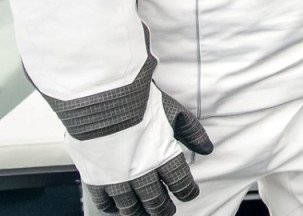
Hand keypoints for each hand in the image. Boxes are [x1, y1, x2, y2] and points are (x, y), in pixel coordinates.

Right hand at [59, 81, 213, 215]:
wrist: (102, 99)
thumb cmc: (139, 102)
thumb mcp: (174, 112)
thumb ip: (192, 133)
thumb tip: (207, 149)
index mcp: (163, 157)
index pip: (180, 184)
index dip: (187, 192)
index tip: (189, 194)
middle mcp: (141, 173)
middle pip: (155, 202)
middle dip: (164, 209)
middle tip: (167, 212)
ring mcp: (116, 178)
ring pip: (130, 207)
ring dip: (140, 212)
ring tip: (145, 213)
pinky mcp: (95, 177)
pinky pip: (104, 201)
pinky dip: (112, 207)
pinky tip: (117, 207)